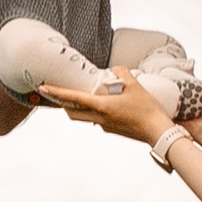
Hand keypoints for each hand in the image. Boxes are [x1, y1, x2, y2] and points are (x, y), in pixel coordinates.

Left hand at [44, 76, 171, 143]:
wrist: (157, 131)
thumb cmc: (147, 109)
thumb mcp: (135, 85)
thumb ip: (121, 73)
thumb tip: (114, 70)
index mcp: (102, 106)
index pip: (73, 98)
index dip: (56, 92)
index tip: (43, 88)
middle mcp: (99, 118)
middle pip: (72, 113)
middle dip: (63, 104)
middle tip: (58, 94)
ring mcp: (105, 126)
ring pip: (83, 117)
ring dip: (77, 108)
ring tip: (81, 96)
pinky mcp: (111, 129)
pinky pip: (96, 119)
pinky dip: (93, 111)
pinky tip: (104, 103)